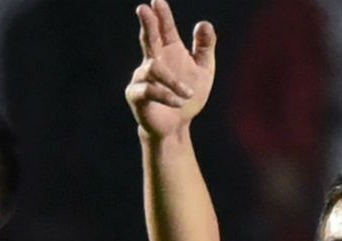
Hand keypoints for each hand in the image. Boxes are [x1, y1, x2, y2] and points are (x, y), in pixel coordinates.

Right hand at [126, 0, 216, 138]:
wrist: (176, 126)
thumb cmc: (187, 96)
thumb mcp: (203, 70)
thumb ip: (204, 47)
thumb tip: (204, 23)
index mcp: (169, 50)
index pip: (164, 28)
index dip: (161, 15)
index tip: (157, 0)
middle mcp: (153, 60)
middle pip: (148, 38)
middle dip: (147, 24)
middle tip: (142, 9)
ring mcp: (141, 77)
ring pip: (153, 69)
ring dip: (173, 81)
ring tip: (187, 94)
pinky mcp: (136, 95)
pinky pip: (149, 90)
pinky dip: (167, 95)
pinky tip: (179, 102)